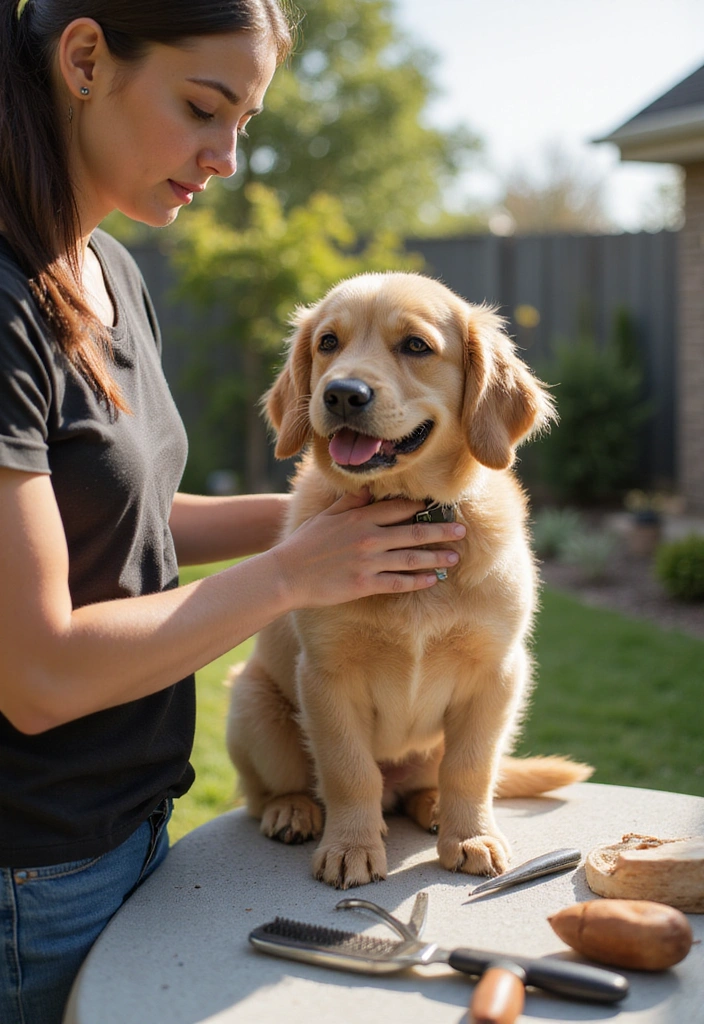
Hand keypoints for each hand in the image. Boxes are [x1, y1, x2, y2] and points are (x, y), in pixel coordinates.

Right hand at [272, 488, 465, 608]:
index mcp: (360, 517)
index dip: (422, 507)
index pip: (400, 508)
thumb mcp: (327, 515)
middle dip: (441, 530)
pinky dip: (419, 581)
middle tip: (462, 531)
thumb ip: (351, 501)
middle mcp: (369, 537)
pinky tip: (433, 579)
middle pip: (414, 531)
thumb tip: (370, 489)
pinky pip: (399, 582)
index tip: (441, 506)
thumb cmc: (305, 543)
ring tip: (455, 556)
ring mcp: (369, 561)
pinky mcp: (366, 584)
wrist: (287, 574)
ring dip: (437, 556)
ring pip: (412, 558)